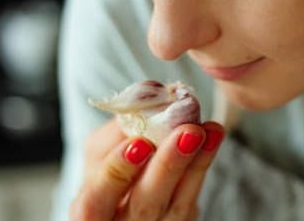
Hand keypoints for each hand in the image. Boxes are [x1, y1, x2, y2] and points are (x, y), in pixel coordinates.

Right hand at [71, 117, 224, 220]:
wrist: (129, 195)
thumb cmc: (106, 172)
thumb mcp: (100, 152)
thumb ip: (118, 130)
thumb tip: (149, 94)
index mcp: (90, 211)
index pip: (95, 200)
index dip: (116, 173)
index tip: (139, 143)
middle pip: (145, 205)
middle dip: (168, 166)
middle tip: (188, 132)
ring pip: (178, 204)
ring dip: (195, 162)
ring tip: (207, 130)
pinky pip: (193, 197)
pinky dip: (203, 165)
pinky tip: (213, 137)